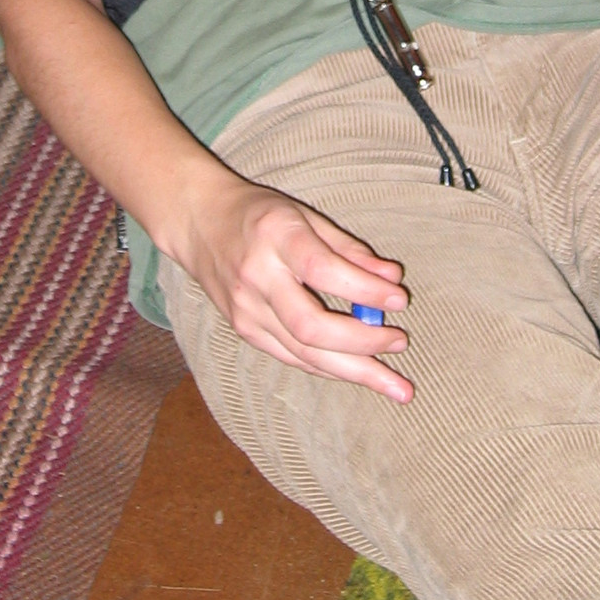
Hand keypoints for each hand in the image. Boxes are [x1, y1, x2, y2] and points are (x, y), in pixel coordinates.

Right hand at [172, 171, 415, 402]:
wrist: (198, 223)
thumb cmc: (258, 214)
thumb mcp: (304, 215)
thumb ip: (348, 249)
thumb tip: (392, 279)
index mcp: (275, 237)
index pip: (322, 270)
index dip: (364, 290)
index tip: (400, 300)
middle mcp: (257, 277)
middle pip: (311, 326)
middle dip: (362, 343)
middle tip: (401, 342)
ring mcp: (246, 310)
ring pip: (303, 354)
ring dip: (354, 371)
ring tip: (395, 385)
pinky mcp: (244, 330)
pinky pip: (292, 357)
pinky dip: (329, 366)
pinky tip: (358, 371)